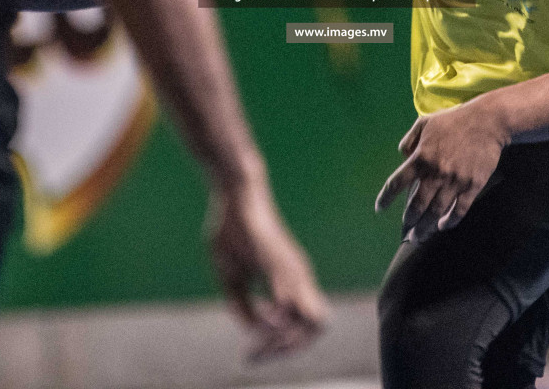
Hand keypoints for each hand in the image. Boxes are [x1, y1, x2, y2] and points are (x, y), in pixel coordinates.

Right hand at [207, 181, 328, 360]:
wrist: (236, 195)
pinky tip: (263, 327)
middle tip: (255, 355)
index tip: (252, 354)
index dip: (283, 346)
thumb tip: (256, 333)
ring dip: (284, 342)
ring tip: (255, 347)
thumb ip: (244, 306)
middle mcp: (298, 277)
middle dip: (288, 350)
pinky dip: (282, 323)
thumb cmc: (233, 233)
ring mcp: (292, 269)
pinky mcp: (280, 262)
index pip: (304, 325)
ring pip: (312, 321)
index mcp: (290, 281)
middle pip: (316, 329)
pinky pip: (292, 300)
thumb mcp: (232, 277)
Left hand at [375, 98, 508, 242]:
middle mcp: (436, 173)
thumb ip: (409, 140)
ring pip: (436, 212)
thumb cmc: (454, 121)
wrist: (488, 122)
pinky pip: (459, 210)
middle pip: (417, 205)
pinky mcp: (473, 186)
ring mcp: (455, 181)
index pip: (397, 183)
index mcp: (421, 157)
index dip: (386, 198)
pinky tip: (443, 226)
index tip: (379, 209)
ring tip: (421, 236)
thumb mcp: (425, 123)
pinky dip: (450, 221)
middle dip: (410, 221)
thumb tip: (403, 158)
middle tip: (407, 231)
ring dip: (426, 227)